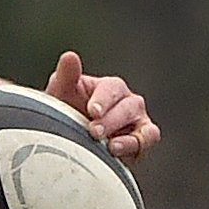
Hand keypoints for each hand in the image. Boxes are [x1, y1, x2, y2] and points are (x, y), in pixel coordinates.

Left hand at [45, 50, 159, 163]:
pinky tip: (118, 152)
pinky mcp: (141, 142)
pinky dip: (136, 146)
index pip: (112, 88)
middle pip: (128, 107)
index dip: (103, 99)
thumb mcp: (62, 95)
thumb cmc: (67, 114)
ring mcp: (137, 123)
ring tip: (110, 147)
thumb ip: (66, 76)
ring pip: (142, 125)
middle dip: (111, 121)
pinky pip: (147, 141)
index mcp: (109, 88)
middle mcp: (127, 102)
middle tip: (94, 132)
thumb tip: (69, 57)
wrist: (69, 141)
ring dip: (127, 138)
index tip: (92, 111)